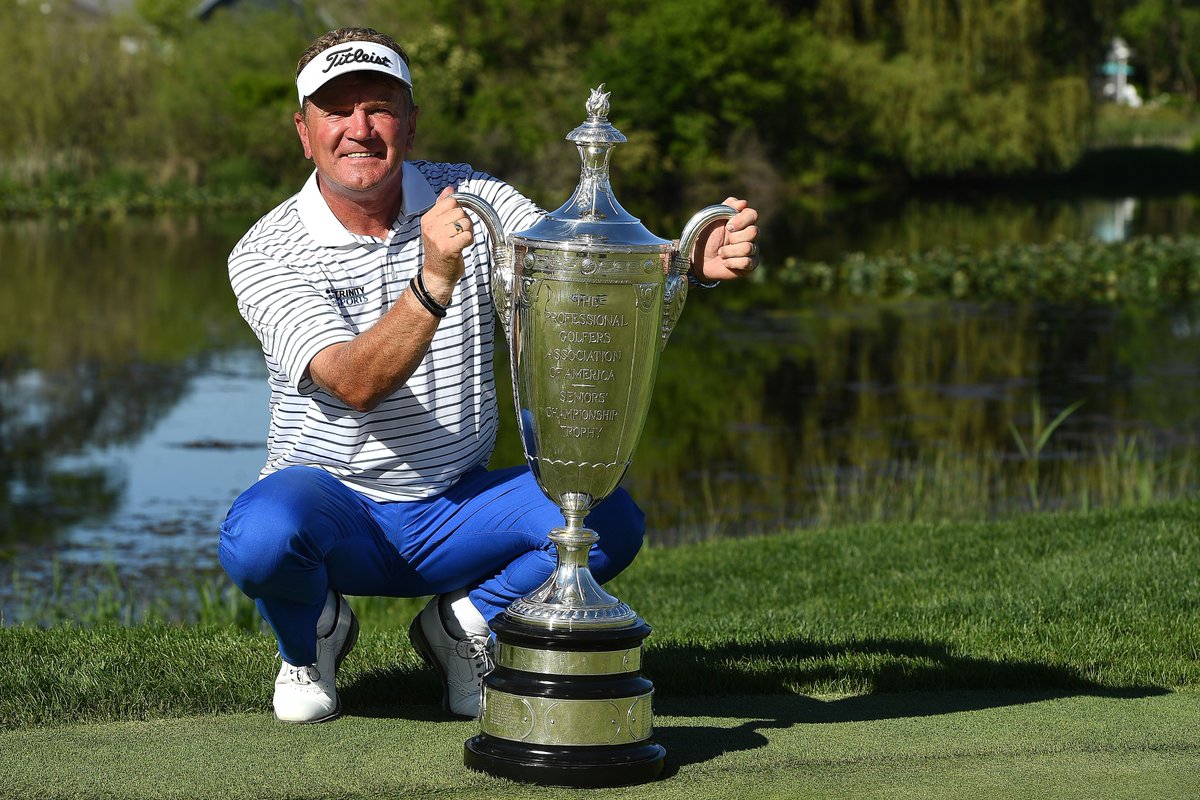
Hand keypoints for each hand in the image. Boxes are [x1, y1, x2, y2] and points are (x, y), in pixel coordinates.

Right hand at [420, 186, 473, 302]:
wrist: (436, 274)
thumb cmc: (439, 249)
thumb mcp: (436, 226)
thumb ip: (442, 206)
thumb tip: (449, 189)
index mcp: (427, 219)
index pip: (451, 201)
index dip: (459, 210)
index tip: (455, 222)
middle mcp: (431, 227)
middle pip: (460, 211)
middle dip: (465, 222)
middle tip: (458, 234)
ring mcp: (439, 238)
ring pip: (466, 223)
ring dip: (468, 232)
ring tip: (460, 241)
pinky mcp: (449, 248)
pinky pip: (468, 235)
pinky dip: (469, 241)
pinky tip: (463, 246)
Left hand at [691, 197, 759, 281]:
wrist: (698, 259)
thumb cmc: (706, 238)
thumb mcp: (713, 217)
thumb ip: (728, 206)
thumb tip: (744, 203)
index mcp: (743, 221)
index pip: (753, 215)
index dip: (741, 220)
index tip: (728, 226)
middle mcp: (750, 235)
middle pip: (754, 232)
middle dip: (734, 237)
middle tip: (724, 241)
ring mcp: (752, 250)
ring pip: (748, 248)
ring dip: (729, 251)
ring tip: (721, 253)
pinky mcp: (750, 266)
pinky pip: (747, 262)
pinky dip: (732, 262)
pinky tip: (725, 262)